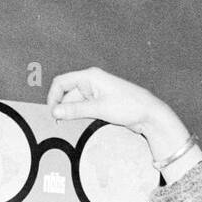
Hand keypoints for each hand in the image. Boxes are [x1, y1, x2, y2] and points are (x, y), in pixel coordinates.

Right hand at [46, 66, 198, 170]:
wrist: (148, 114)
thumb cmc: (129, 106)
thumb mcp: (99, 109)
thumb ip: (75, 110)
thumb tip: (55, 112)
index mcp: (89, 76)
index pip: (61, 82)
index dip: (53, 97)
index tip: (52, 113)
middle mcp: (91, 82)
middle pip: (67, 93)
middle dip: (61, 107)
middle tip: (58, 124)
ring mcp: (95, 92)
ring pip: (74, 102)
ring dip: (70, 112)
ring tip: (67, 125)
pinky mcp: (100, 102)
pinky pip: (83, 107)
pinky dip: (78, 115)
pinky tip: (78, 122)